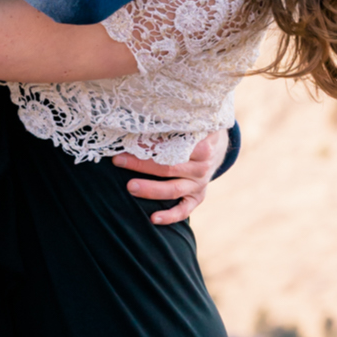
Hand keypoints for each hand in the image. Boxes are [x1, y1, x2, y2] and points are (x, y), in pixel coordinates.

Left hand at [113, 129, 229, 226]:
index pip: (173, 147)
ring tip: (130, 187)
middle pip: (169, 168)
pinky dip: (170, 216)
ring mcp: (200, 184)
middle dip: (142, 165)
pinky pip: (184, 210)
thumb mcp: (193, 122)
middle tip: (119, 161)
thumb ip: (176, 122)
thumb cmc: (196, 131)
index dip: (150, 145)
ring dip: (151, 190)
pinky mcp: (198, 197)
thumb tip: (143, 118)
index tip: (128, 142)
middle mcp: (202, 167)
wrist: (218, 147)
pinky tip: (153, 219)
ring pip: (173, 190)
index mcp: (202, 147)